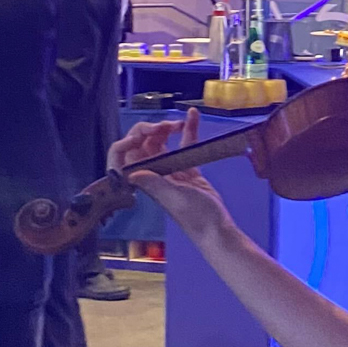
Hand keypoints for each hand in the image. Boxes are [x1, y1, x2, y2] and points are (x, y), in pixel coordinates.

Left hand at [109, 108, 231, 243]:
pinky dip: (188, 131)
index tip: (148, 131)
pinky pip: (185, 147)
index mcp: (147, 181)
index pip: (130, 156)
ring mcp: (172, 172)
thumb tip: (131, 173)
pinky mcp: (189, 170)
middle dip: (152, 131)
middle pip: (145, 146)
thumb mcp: (174, 199)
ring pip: (164, 144)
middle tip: (167, 125)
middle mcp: (156, 175)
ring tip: (178, 121)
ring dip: (168, 129)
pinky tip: (192, 117)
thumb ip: (154, 184)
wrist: (217, 229)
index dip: (133, 140)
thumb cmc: (195, 217)